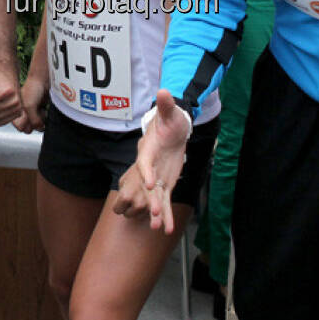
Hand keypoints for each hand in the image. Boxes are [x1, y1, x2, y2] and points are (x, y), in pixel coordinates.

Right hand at [13, 76, 45, 132]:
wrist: (43, 81)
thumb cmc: (33, 89)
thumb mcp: (29, 106)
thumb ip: (33, 120)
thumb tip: (40, 128)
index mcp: (16, 113)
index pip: (20, 128)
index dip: (26, 123)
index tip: (28, 115)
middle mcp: (22, 114)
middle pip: (29, 129)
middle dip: (34, 123)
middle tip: (35, 113)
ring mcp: (31, 114)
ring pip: (36, 126)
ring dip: (40, 120)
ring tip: (40, 110)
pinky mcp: (39, 113)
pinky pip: (42, 122)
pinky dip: (44, 118)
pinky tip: (43, 110)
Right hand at [113, 90, 189, 232]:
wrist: (173, 130)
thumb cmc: (170, 120)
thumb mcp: (170, 112)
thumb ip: (166, 105)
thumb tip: (164, 91)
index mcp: (148, 150)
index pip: (145, 163)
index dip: (147, 173)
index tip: (151, 183)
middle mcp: (150, 167)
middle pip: (148, 186)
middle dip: (150, 199)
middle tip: (153, 212)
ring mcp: (157, 176)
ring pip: (156, 198)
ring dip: (156, 212)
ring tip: (158, 227)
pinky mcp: (165, 183)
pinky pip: (165, 201)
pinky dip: (166, 214)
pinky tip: (168, 228)